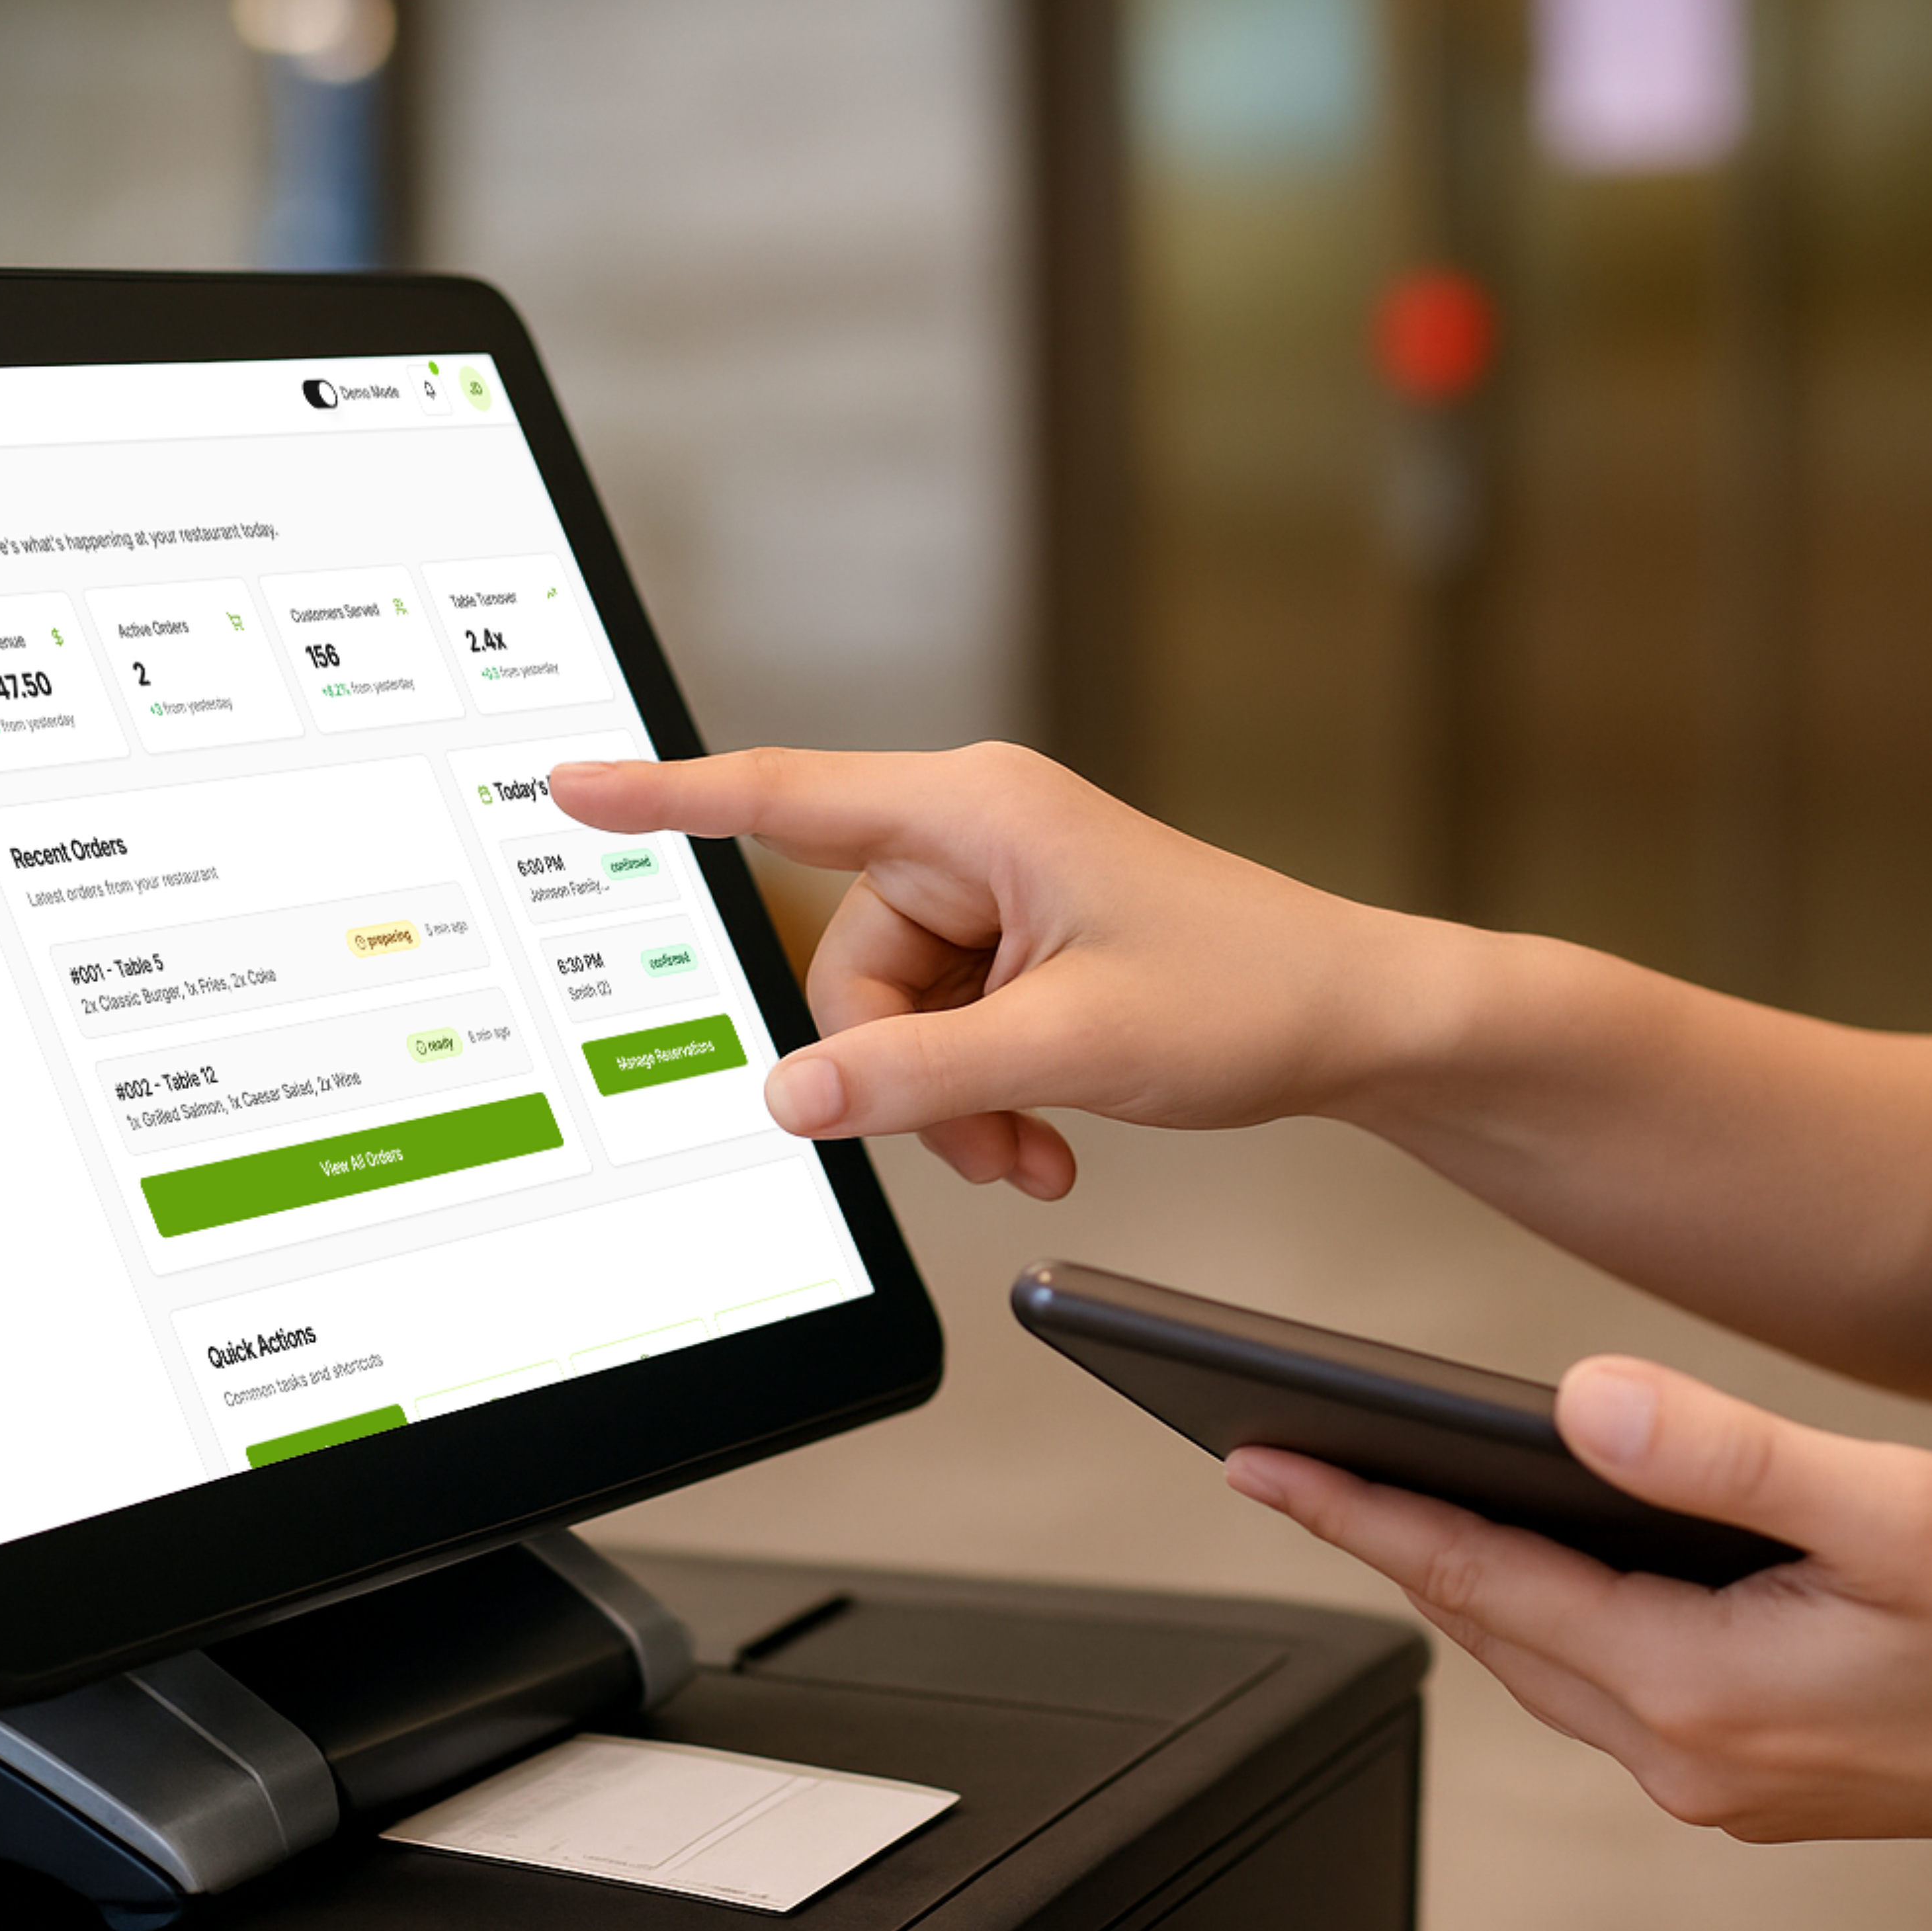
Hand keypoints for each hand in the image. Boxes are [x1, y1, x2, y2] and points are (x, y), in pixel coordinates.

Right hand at [549, 744, 1435, 1197]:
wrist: (1359, 1019)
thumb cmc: (1251, 993)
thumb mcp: (1069, 1045)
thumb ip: (918, 1073)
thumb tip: (794, 1097)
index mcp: (976, 813)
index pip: (782, 796)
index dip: (665, 796)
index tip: (572, 785)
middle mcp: (974, 838)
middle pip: (844, 963)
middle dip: (898, 1070)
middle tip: (985, 1138)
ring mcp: (997, 895)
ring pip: (891, 1015)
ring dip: (946, 1100)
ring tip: (1033, 1145)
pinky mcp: (1020, 946)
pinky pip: (942, 1029)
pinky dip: (978, 1094)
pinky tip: (1042, 1134)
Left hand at [1226, 1356, 1931, 1848]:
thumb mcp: (1895, 1512)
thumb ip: (1730, 1457)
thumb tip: (1586, 1401)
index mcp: (1701, 1689)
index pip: (1482, 1577)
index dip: (1360, 1507)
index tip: (1260, 1456)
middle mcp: (1688, 1753)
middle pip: (1487, 1623)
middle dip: (1376, 1535)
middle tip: (1273, 1458)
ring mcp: (1716, 1773)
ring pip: (1537, 1658)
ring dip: (1453, 1575)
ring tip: (1366, 1490)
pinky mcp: (1749, 1767)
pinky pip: (1598, 1683)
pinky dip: (1536, 1614)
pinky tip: (1523, 1559)